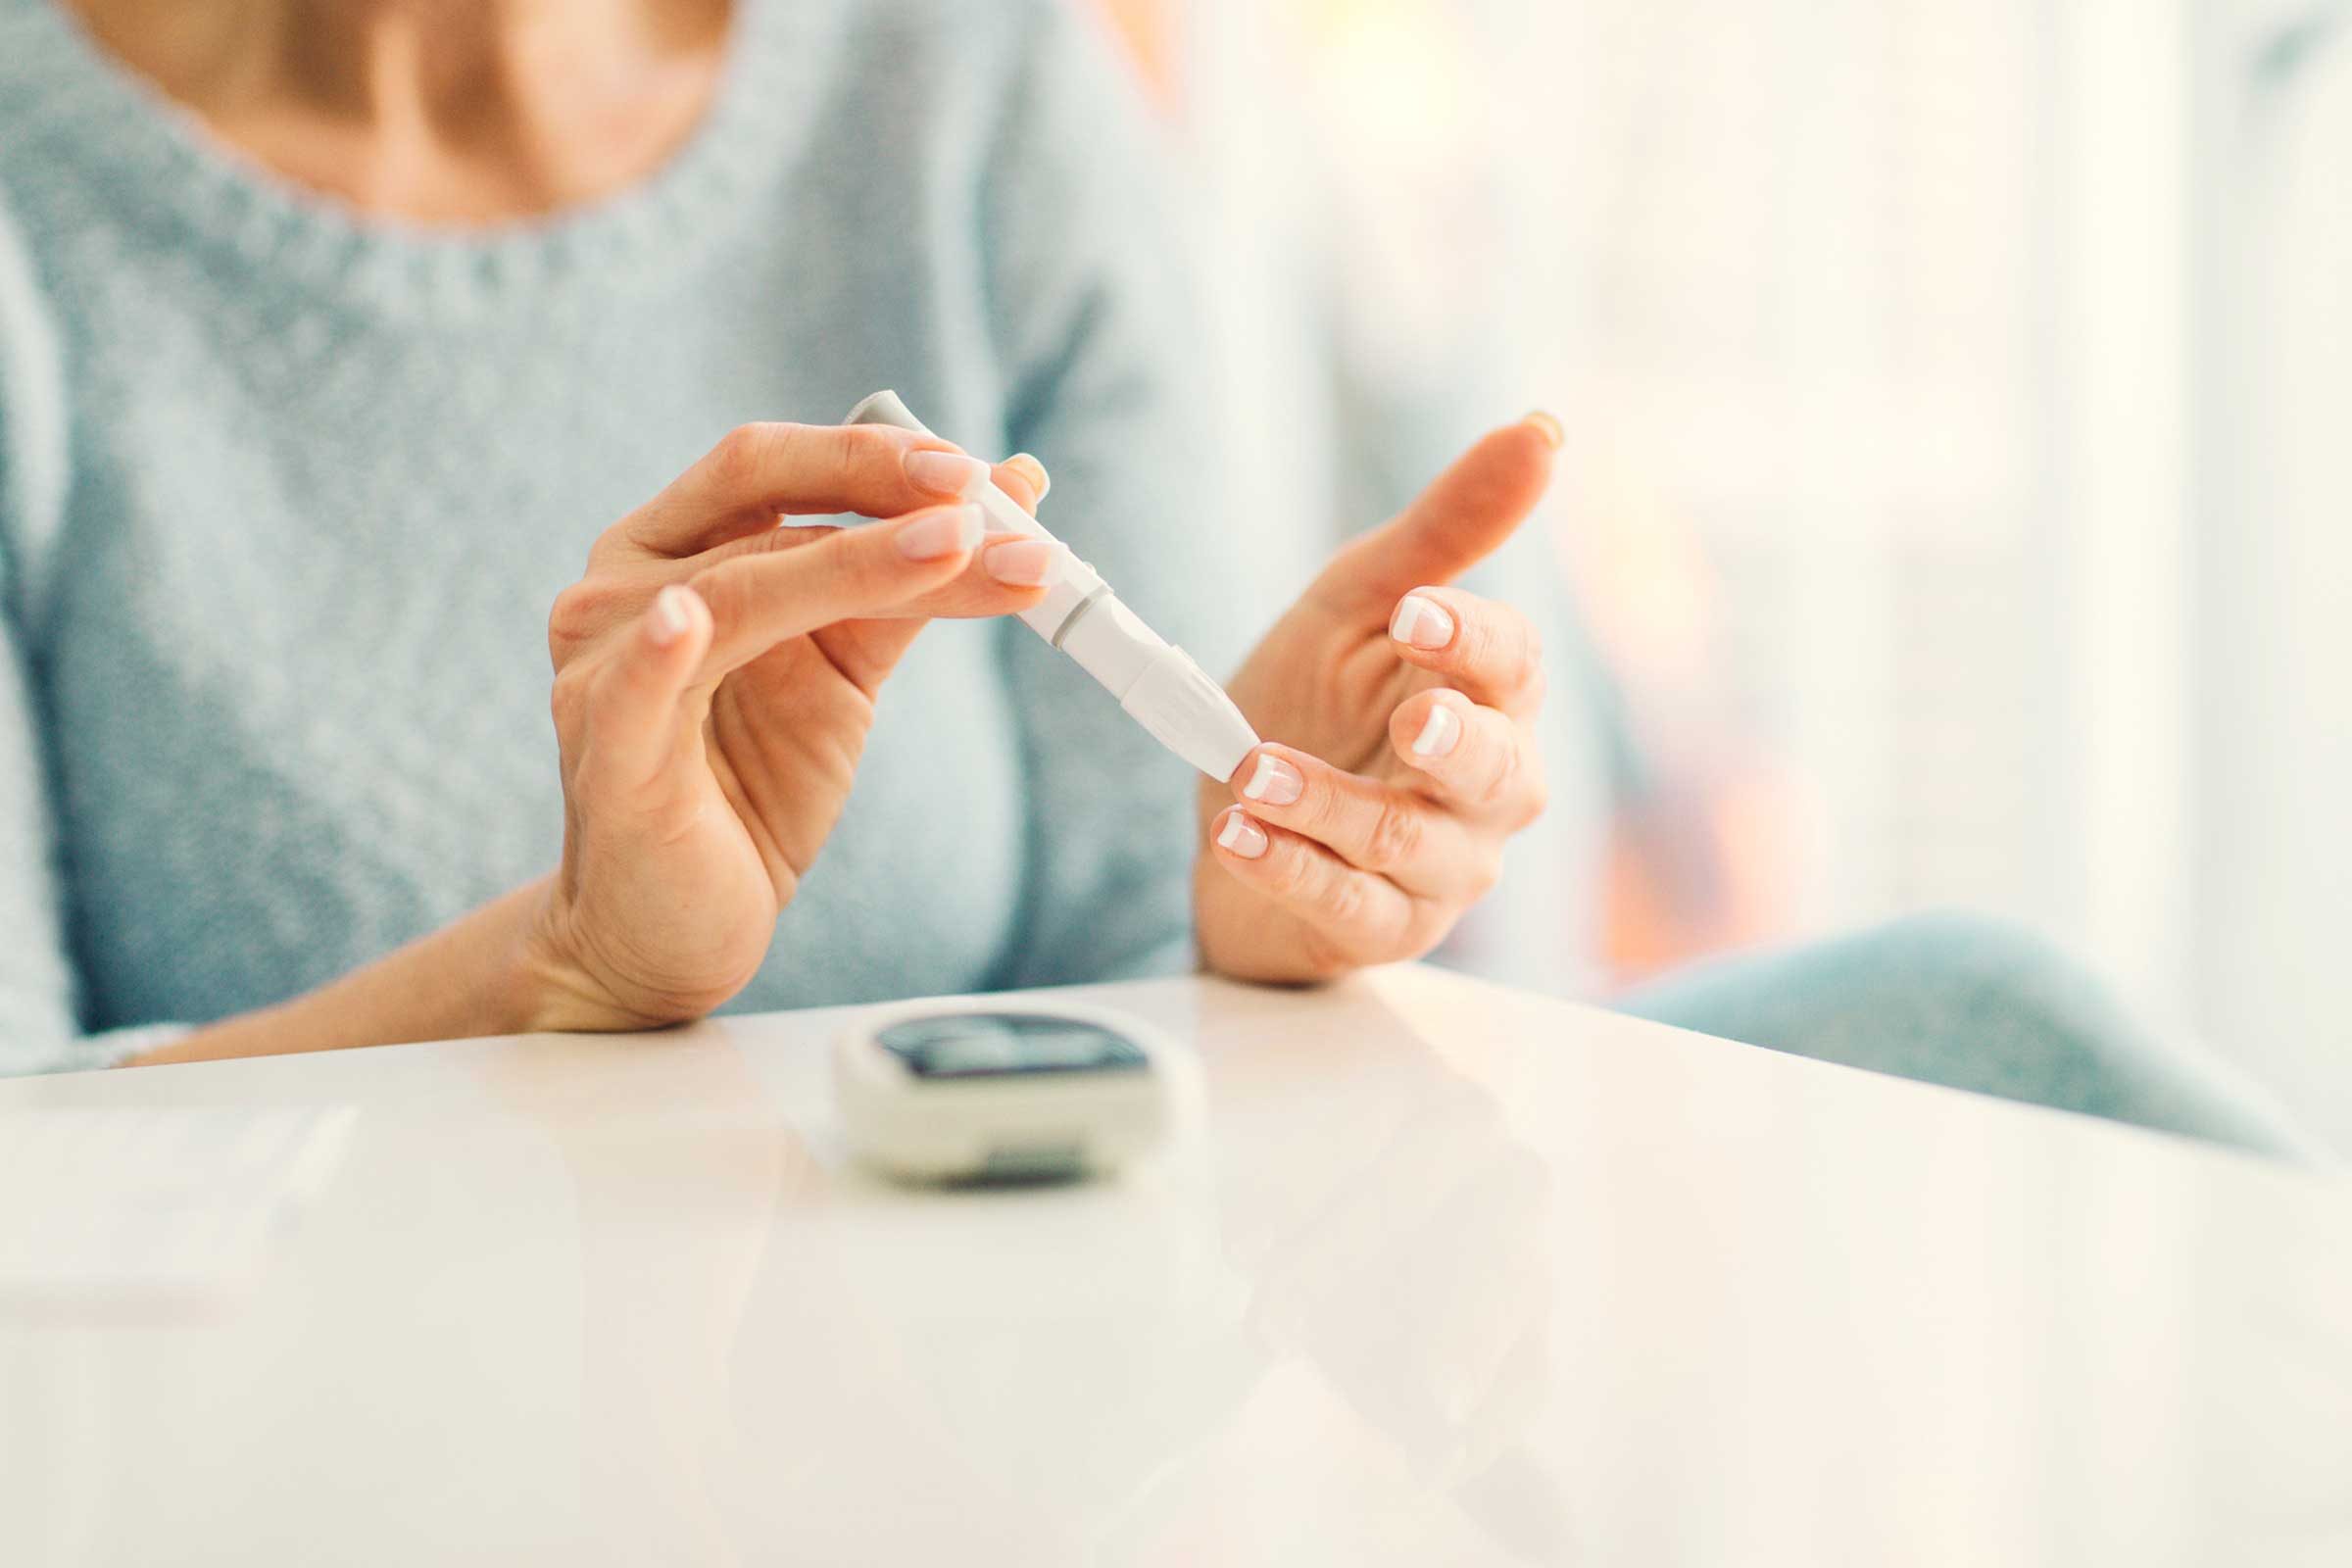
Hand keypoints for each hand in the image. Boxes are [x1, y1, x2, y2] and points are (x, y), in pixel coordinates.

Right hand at [523, 423, 1054, 1028]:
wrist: (674, 930)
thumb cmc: (750, 787)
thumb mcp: (844, 673)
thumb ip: (912, 588)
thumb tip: (1015, 496)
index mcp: (672, 550)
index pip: (770, 466)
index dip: (873, 455)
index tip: (979, 474)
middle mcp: (621, 589)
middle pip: (755, 501)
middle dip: (874, 487)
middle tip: (976, 499)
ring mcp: (602, 667)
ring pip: (738, 590)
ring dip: (856, 565)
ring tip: (955, 549)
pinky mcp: (608, 754)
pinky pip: (636, 689)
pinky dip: (662, 649)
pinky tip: (688, 621)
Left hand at [1196, 416, 1559, 981]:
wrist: (1241, 819)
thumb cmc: (1320, 703)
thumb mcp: (1363, 603)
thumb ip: (1445, 529)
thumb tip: (1542, 429)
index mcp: (1492, 699)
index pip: (1515, 668)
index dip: (1472, 640)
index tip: (1415, 611)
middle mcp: (1487, 790)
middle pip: (1502, 772)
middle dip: (1457, 745)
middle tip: (1410, 719)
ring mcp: (1440, 869)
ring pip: (1412, 844)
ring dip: (1333, 806)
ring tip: (1255, 770)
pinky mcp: (1378, 926)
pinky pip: (1345, 903)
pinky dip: (1289, 868)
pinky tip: (1238, 836)